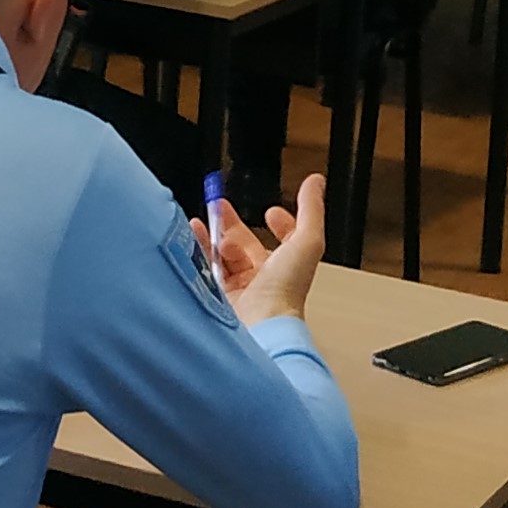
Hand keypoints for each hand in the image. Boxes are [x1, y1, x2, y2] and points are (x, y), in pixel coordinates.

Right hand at [197, 176, 327, 327]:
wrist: (260, 325)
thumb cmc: (286, 290)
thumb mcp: (306, 241)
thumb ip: (311, 210)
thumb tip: (315, 182)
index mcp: (286, 267)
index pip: (284, 241)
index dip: (279, 224)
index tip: (271, 212)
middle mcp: (263, 279)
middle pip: (245, 245)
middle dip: (231, 224)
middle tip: (218, 205)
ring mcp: (239, 289)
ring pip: (222, 256)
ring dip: (212, 236)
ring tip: (202, 220)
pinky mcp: (217, 297)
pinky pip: (204, 269)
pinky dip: (197, 251)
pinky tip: (192, 237)